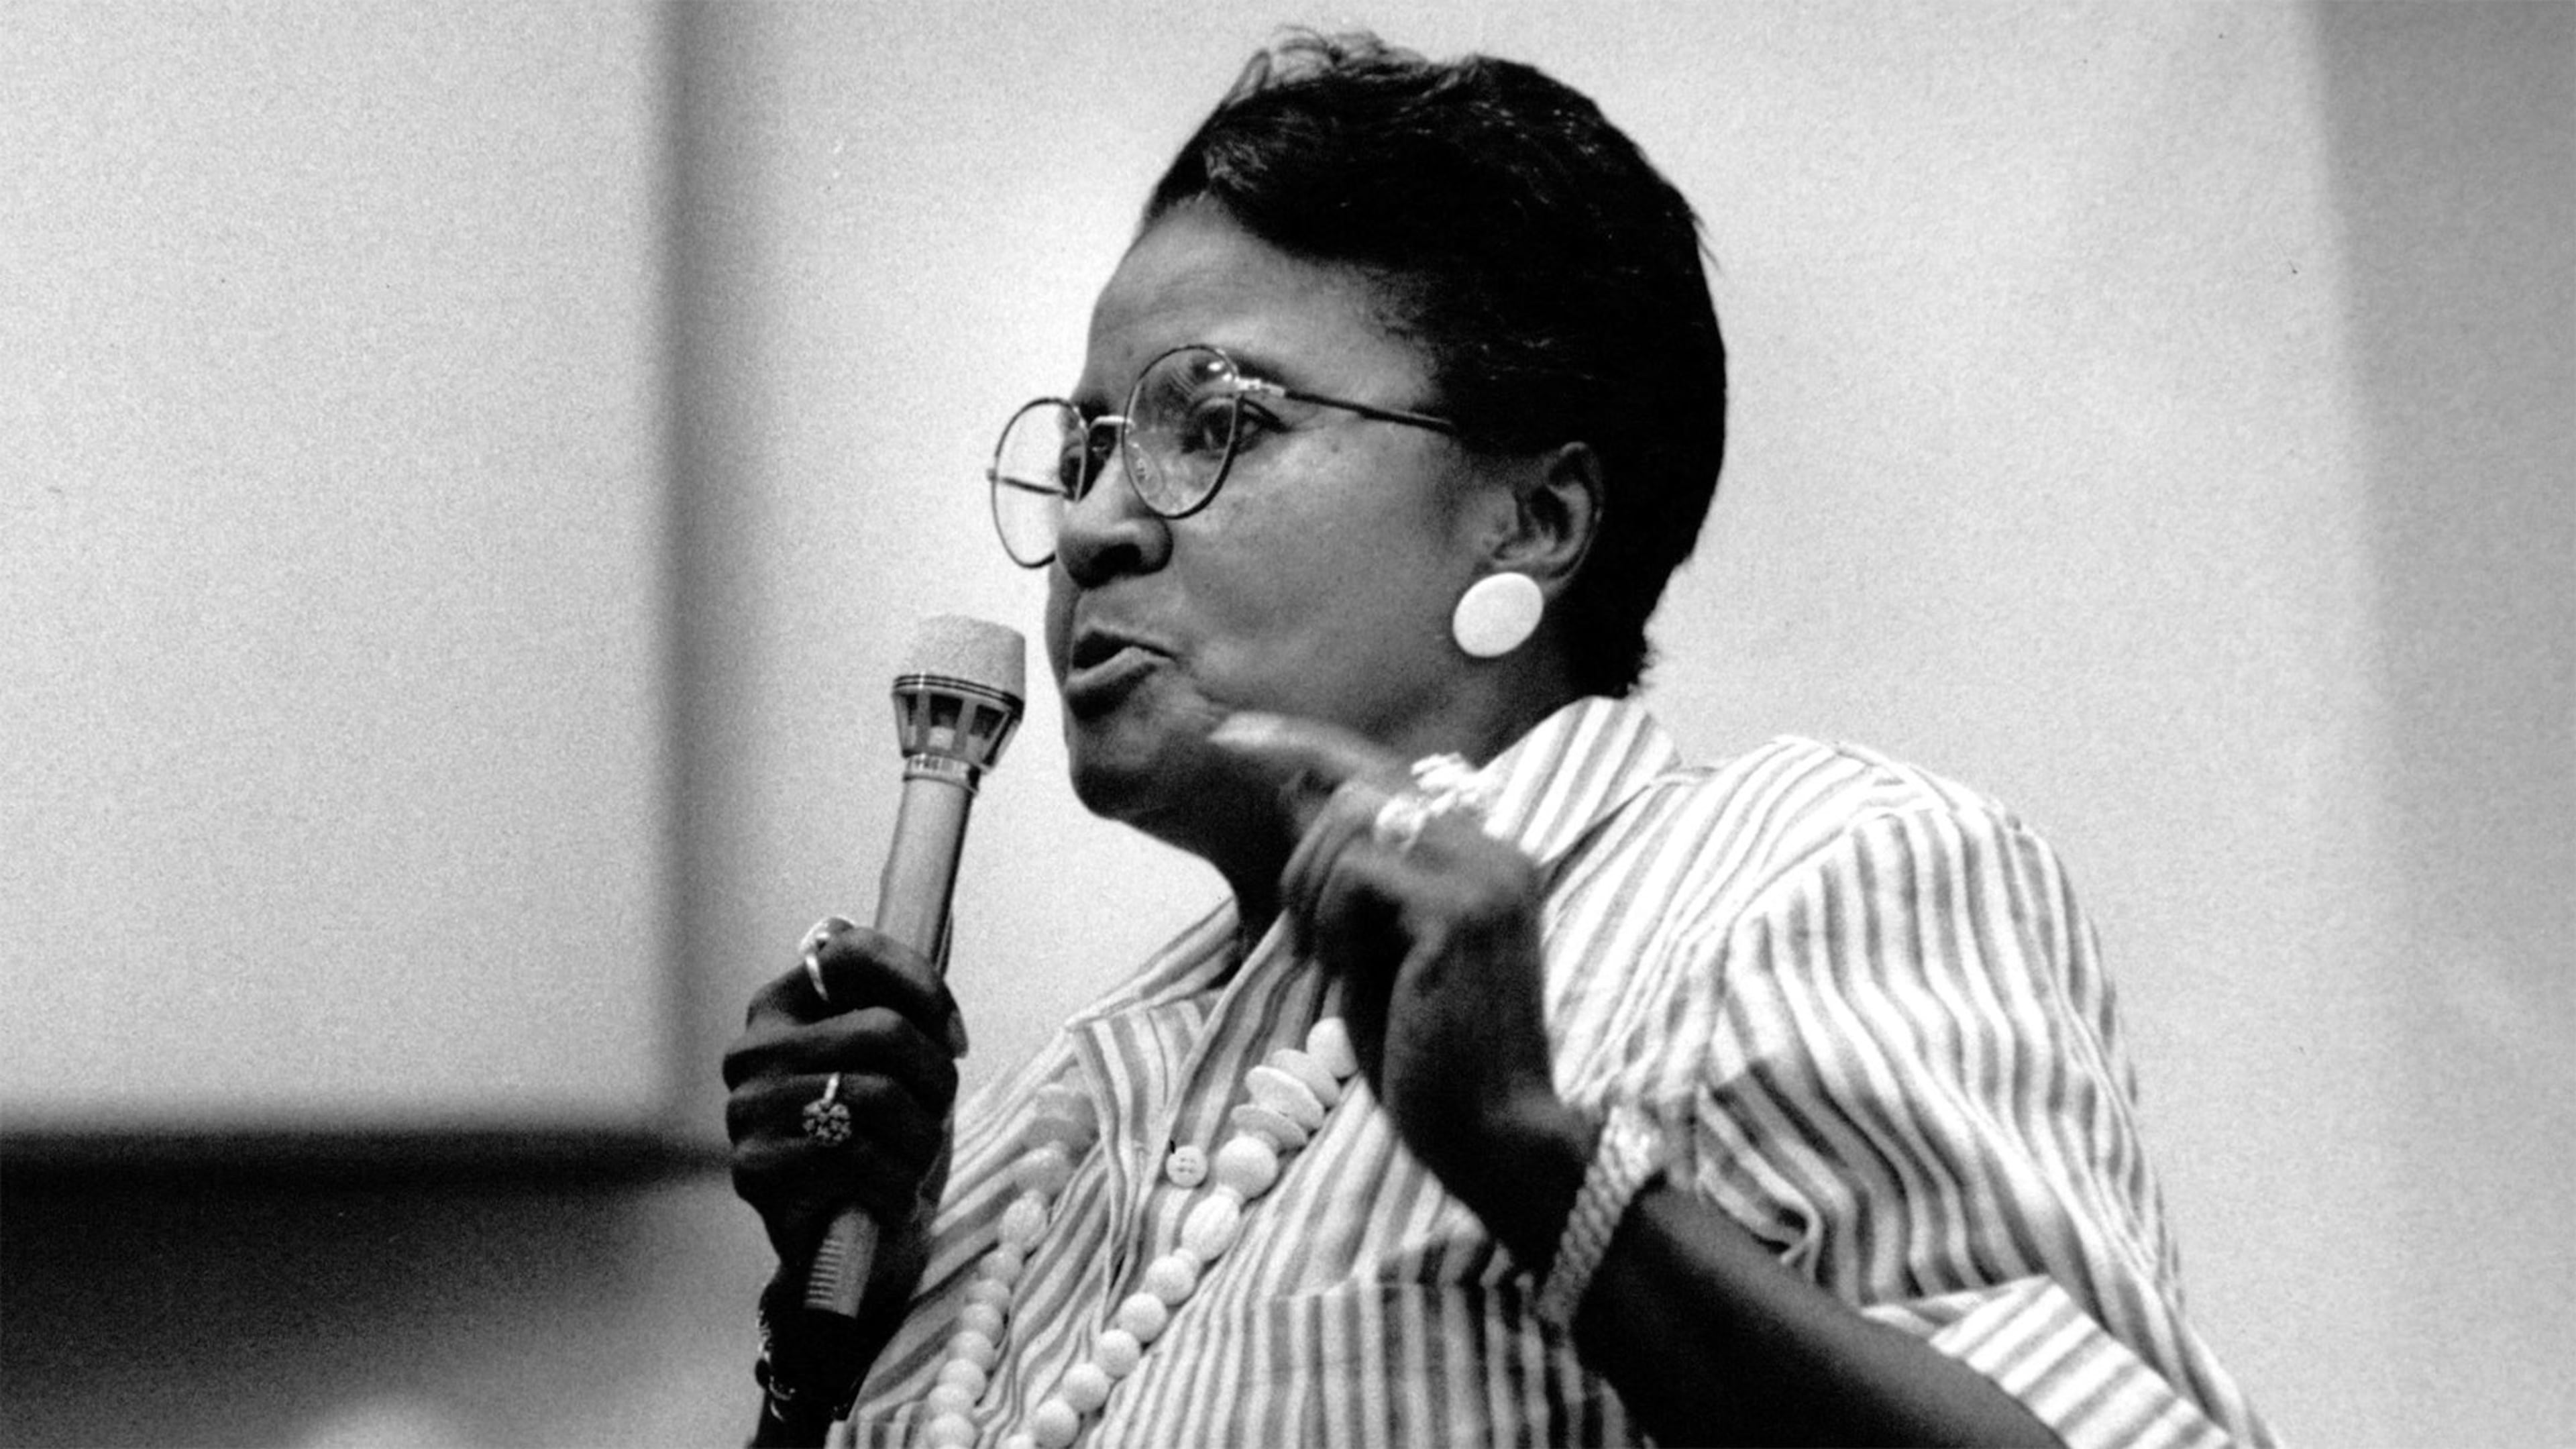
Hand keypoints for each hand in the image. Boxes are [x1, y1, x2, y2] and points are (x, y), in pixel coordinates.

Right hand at [722, 918, 965, 1265]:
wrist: (853, 1241)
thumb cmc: (883, 1139)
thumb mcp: (897, 1063)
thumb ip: (903, 1009)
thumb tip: (940, 975)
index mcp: (783, 1004)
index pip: (851, 952)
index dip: (922, 987)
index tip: (955, 1038)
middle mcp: (753, 1049)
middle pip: (882, 1031)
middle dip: (936, 1080)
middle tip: (937, 1116)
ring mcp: (747, 1109)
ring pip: (876, 1096)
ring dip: (921, 1139)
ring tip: (915, 1162)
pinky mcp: (754, 1169)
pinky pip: (856, 1157)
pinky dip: (897, 1183)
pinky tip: (894, 1197)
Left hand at [1207, 712, 1590, 1263]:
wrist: (1488, 1138)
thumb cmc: (1427, 1057)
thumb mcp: (1373, 946)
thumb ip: (1349, 872)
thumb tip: (1295, 790)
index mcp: (1485, 857)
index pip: (1388, 771)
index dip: (1303, 744)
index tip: (1230, 737)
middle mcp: (1498, 851)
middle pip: (1364, 783)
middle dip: (1303, 850)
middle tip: (1303, 938)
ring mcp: (1487, 877)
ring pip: (1355, 819)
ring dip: (1313, 889)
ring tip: (1327, 960)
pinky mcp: (1463, 913)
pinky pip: (1359, 869)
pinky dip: (1330, 916)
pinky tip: (1345, 970)